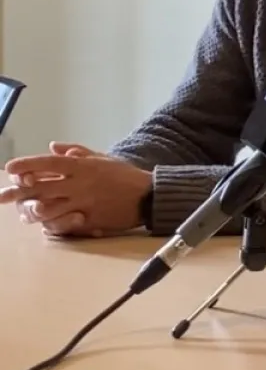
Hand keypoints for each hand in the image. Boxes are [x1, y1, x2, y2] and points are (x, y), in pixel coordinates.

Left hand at [0, 143, 150, 237]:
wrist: (148, 196)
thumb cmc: (125, 175)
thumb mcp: (103, 158)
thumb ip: (77, 151)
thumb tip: (53, 147)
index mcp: (83, 167)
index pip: (49, 164)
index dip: (27, 165)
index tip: (9, 167)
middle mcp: (80, 184)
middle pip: (42, 188)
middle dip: (18, 192)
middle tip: (1, 196)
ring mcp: (83, 203)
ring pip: (49, 207)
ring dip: (31, 210)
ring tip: (20, 212)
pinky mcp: (88, 219)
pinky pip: (64, 222)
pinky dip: (51, 222)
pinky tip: (41, 222)